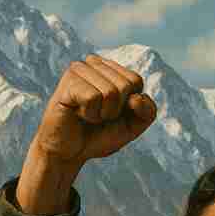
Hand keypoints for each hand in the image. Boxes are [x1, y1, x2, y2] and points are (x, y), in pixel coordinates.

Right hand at [32, 55, 154, 166]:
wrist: (70, 152)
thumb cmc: (100, 134)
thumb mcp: (133, 125)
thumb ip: (147, 111)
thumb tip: (136, 97)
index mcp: (110, 68)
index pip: (136, 80)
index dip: (130, 105)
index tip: (113, 112)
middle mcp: (94, 63)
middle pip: (125, 85)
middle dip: (116, 110)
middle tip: (98, 115)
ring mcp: (79, 69)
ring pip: (110, 92)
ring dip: (102, 113)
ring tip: (88, 114)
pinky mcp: (68, 81)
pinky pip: (93, 98)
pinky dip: (90, 114)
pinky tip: (78, 113)